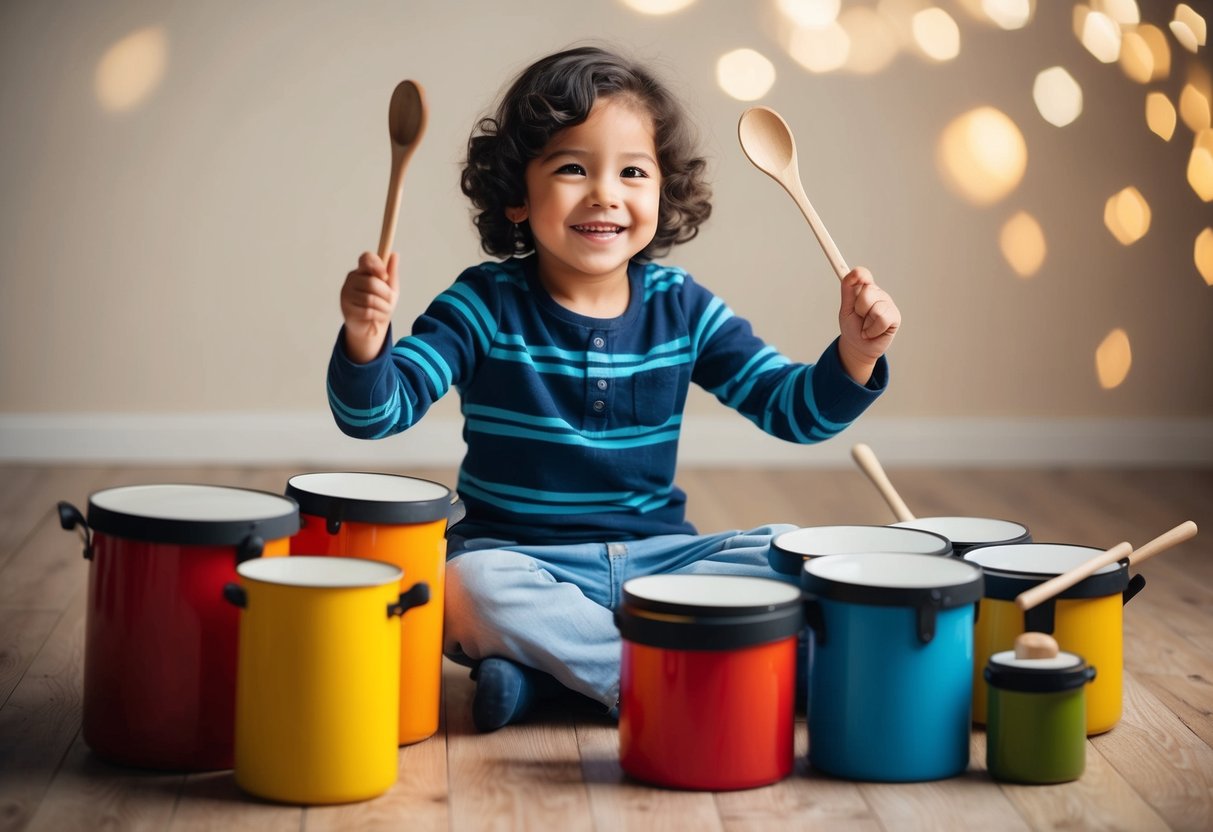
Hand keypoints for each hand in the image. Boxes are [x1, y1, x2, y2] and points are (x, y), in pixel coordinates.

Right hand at [340, 252, 397, 363]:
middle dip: (386, 294)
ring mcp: (346, 294)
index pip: (366, 258)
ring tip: (386, 309)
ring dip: (384, 306)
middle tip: (390, 300)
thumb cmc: (380, 303)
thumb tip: (395, 254)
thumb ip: (391, 273)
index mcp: (362, 270)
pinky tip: (379, 316)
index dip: (377, 265)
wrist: (371, 325)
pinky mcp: (346, 308)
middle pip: (372, 282)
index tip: (385, 277)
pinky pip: (367, 311)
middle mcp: (351, 279)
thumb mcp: (390, 288)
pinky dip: (378, 315)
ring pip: (370, 299)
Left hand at [837, 266, 899, 384]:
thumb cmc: (852, 326)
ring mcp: (887, 303)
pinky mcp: (895, 316)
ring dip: (866, 323)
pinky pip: (882, 320)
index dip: (859, 275)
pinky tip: (873, 332)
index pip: (863, 274)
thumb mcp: (845, 308)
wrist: (858, 347)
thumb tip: (854, 272)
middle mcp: (877, 293)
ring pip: (875, 308)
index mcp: (864, 288)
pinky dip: (873, 330)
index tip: (856, 276)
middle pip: (866, 292)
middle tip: (859, 316)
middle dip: (858, 309)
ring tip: (866, 326)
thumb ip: (848, 289)